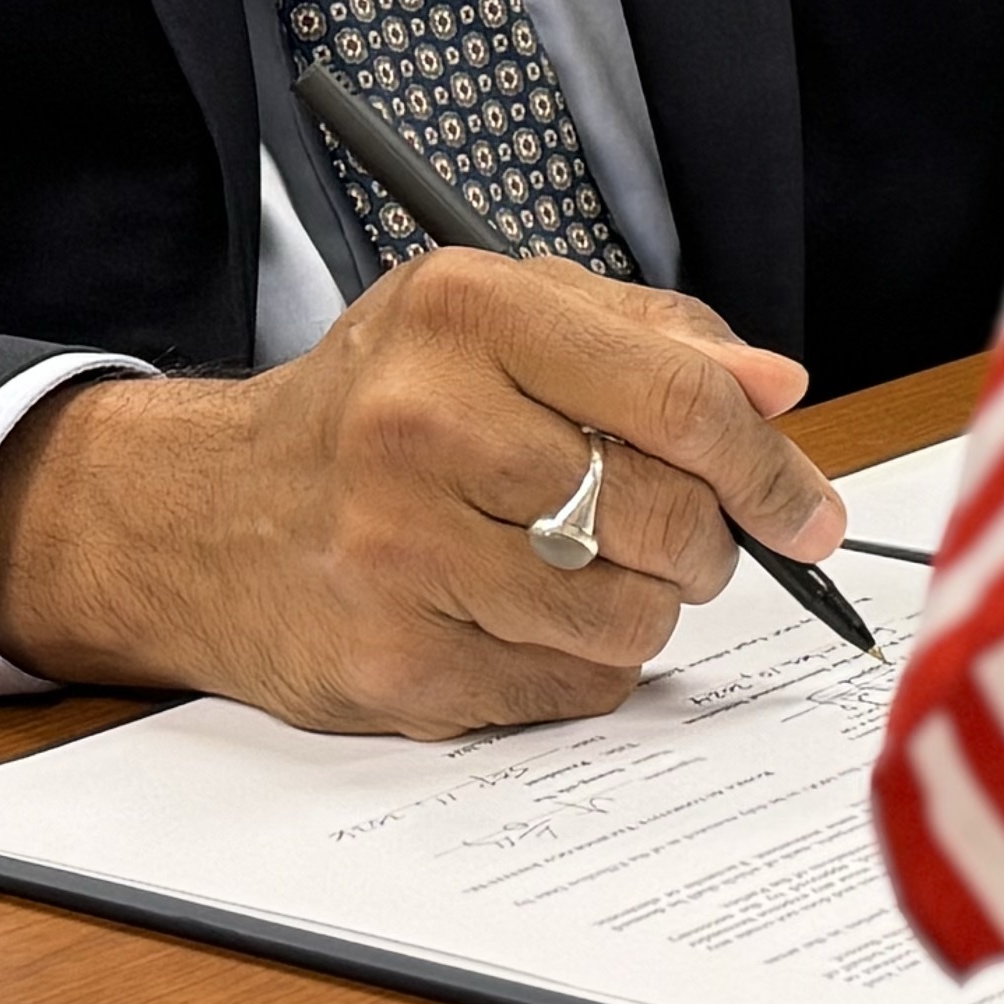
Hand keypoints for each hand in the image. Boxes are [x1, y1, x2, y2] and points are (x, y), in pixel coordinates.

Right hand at [0, 249, 848, 731]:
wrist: (194, 516)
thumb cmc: (370, 411)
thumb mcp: (491, 321)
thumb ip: (647, 339)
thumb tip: (778, 389)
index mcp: (466, 312)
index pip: (685, 403)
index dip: (774, 471)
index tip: (809, 511)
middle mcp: (425, 423)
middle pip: (670, 518)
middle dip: (706, 545)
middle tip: (679, 540)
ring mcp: (402, 553)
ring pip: (632, 620)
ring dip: (639, 612)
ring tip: (577, 574)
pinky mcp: (395, 664)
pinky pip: (570, 691)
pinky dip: (575, 669)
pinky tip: (514, 621)